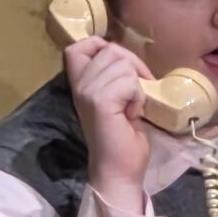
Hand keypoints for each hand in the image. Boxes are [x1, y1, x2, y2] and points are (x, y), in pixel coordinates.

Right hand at [64, 37, 153, 206]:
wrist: (119, 170)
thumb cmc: (122, 137)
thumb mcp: (115, 99)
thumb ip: (113, 77)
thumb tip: (126, 57)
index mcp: (79, 84)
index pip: (78, 46)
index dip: (101, 46)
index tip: (119, 68)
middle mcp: (79, 85)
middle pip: (110, 50)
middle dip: (132, 67)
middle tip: (133, 95)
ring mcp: (88, 92)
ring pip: (123, 64)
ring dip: (136, 86)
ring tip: (130, 107)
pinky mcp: (100, 102)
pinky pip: (130, 82)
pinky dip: (138, 97)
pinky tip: (132, 114)